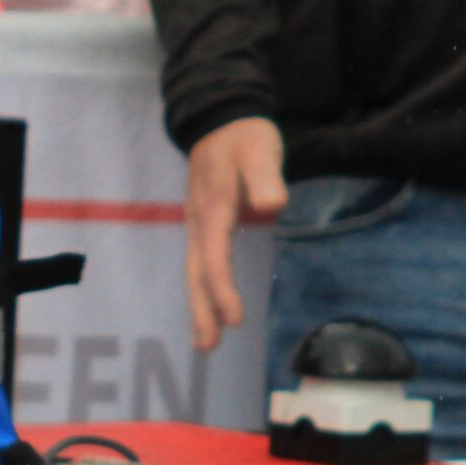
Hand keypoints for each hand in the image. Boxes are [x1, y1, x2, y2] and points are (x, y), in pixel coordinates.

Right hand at [183, 117, 286, 350]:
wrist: (220, 117)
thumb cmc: (244, 136)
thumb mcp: (260, 149)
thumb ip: (266, 177)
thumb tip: (271, 206)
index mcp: (214, 208)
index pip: (215, 256)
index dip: (223, 289)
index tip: (235, 319)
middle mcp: (200, 221)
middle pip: (196, 272)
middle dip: (202, 310)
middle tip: (208, 347)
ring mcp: (198, 223)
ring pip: (195, 270)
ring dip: (200, 305)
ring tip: (206, 341)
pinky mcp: (204, 223)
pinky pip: (201, 262)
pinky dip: (203, 289)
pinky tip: (209, 307)